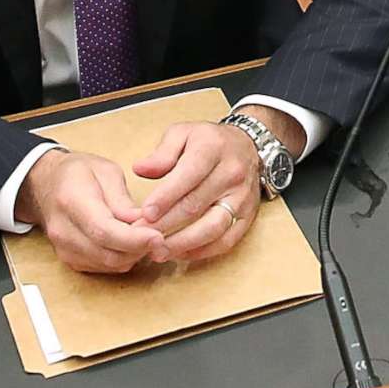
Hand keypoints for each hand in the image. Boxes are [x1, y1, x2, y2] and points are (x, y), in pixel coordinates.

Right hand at [15, 151, 161, 274]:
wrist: (45, 187)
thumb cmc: (77, 174)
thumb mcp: (104, 171)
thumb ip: (122, 198)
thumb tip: (141, 221)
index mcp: (71, 201)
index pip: (103, 230)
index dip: (133, 238)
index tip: (158, 237)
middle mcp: (64, 231)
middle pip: (107, 253)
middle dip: (139, 248)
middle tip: (161, 235)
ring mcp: (65, 250)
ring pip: (108, 264)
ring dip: (133, 255)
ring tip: (147, 235)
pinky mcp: (71, 261)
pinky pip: (104, 267)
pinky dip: (123, 258)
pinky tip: (132, 242)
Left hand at [128, 122, 265, 264]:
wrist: (248, 146)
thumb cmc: (208, 142)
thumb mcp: (183, 133)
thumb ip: (162, 153)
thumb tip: (140, 169)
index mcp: (213, 149)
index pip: (188, 176)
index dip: (165, 197)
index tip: (144, 214)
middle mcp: (232, 173)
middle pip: (196, 205)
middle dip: (165, 225)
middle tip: (140, 237)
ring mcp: (242, 197)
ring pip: (213, 227)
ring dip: (183, 243)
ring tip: (158, 252)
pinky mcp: (248, 216)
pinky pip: (227, 240)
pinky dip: (203, 251)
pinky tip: (180, 253)